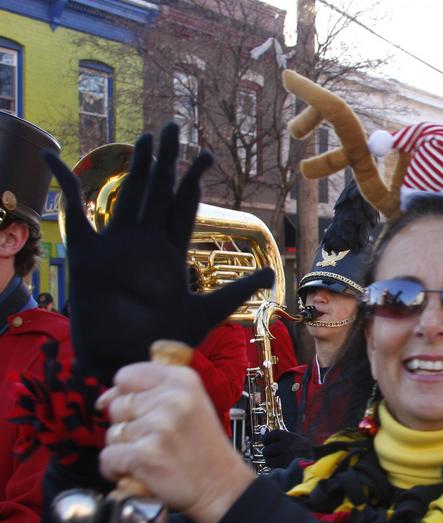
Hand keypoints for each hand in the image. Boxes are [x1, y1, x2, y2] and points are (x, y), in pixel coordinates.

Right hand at [45, 124, 273, 384]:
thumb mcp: (207, 311)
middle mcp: (143, 244)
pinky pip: (73, 215)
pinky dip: (64, 187)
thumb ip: (236, 291)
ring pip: (128, 195)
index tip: (206, 155)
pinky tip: (56, 160)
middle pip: (158, 192)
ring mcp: (115, 246)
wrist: (127, 359)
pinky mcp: (87, 255)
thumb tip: (270, 273)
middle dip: (166, 160)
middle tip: (174, 127)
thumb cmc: (163, 340)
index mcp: (169, 253)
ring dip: (138, 166)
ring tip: (147, 136)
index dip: (193, 181)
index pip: (183, 208)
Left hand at [97, 362, 253, 522]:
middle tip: (158, 440)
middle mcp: (172, 398)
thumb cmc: (202, 448)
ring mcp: (159, 426)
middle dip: (129, 426)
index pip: (127, 376)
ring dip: (126, 450)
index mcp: (183, 380)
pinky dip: (117, 470)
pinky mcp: (145, 454)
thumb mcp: (189, 404)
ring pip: (112, 433)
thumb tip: (104, 400)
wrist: (222, 486)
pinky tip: (141, 471)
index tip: (141, 412)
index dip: (127, 396)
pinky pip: (107, 458)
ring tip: (154, 455)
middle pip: (117, 406)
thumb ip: (151, 393)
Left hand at [261, 429, 313, 468]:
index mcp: (290, 437)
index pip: (271, 435)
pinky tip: (283, 468)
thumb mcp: (297, 440)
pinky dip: (276, 469)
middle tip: (275, 456)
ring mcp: (286, 457)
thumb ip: (282, 439)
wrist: (320, 462)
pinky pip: (273, 469)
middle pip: (267, 450)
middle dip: (269, 454)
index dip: (267, 440)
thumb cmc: (306, 451)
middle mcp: (287, 445)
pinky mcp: (286, 468)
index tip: (268, 443)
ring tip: (279, 463)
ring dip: (272, 463)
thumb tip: (263, 436)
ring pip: (268, 461)